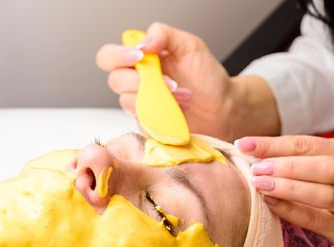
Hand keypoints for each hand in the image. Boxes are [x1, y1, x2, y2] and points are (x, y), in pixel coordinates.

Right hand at [96, 22, 234, 139]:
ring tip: (180, 95)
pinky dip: (160, 115)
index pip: (109, 56)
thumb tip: (143, 42)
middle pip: (114, 81)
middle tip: (169, 82)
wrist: (223, 107)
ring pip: (127, 103)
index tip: (139, 57)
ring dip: (156, 98)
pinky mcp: (149, 125)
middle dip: (139, 81)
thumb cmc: (207, 77)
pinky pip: (142, 122)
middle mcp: (136, 82)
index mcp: (141, 60)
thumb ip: (164, 35)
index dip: (117, 56)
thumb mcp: (189, 46)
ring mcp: (141, 105)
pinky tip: (177, 110)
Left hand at [236, 135, 333, 246]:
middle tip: (254, 168)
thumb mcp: (331, 171)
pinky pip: (318, 217)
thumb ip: (302, 162)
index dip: (273, 144)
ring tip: (260, 184)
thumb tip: (254, 158)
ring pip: (324, 190)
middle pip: (320, 163)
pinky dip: (293, 209)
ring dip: (289, 185)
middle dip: (283, 164)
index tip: (244, 144)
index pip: (306, 143)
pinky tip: (271, 204)